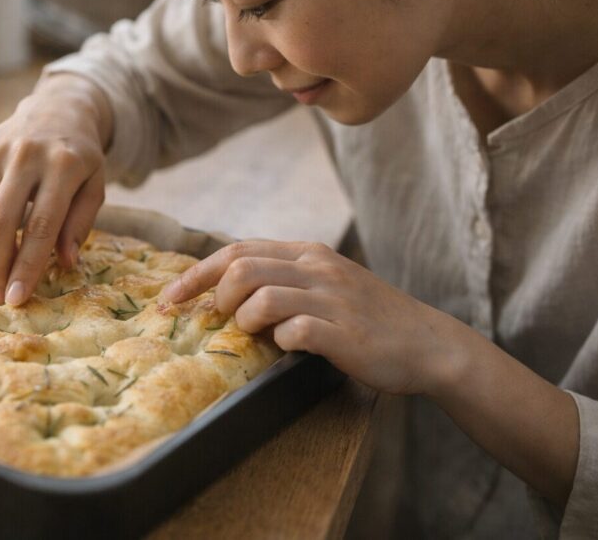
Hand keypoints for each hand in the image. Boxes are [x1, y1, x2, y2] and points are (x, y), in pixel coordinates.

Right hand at [0, 74, 111, 305]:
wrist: (56, 109)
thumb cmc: (79, 159)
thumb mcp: (95, 187)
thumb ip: (81, 224)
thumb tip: (65, 263)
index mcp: (63, 164)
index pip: (42, 225)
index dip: (28, 266)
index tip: (18, 298)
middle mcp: (25, 154)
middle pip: (1, 223)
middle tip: (2, 295)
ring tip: (2, 270)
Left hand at [160, 240, 467, 395]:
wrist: (427, 343)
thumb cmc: (368, 318)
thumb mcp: (325, 283)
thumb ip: (283, 278)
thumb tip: (225, 290)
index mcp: (308, 252)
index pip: (237, 249)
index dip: (196, 273)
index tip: (170, 298)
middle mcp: (317, 267)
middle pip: (242, 267)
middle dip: (216, 296)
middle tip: (218, 320)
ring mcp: (332, 298)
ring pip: (262, 296)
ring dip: (245, 319)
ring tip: (255, 334)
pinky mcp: (344, 332)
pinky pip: (294, 331)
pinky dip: (280, 341)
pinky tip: (289, 347)